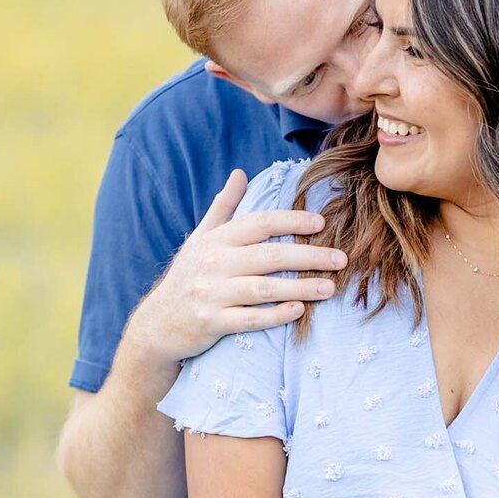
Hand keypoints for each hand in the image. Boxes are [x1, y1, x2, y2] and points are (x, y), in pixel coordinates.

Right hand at [122, 170, 346, 362]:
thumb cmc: (188, 277)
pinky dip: (275, 315)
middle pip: (268, 256)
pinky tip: (300, 311)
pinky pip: (250, 319)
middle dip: (308, 256)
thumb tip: (239, 173)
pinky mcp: (212, 323)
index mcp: (216, 240)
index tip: (321, 223)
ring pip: (264, 289)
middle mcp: (214, 263)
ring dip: (300, 288)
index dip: (291, 221)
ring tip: (330, 287)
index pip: (259, 224)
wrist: (158, 324)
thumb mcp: (201, 238)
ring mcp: (212, 294)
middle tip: (340, 259)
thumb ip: (223, 207)